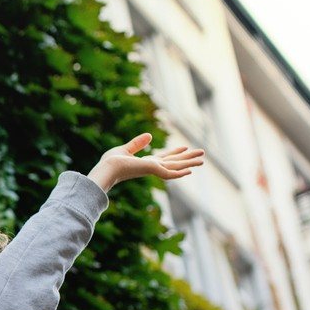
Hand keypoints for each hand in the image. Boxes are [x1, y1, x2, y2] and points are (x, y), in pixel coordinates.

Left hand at [86, 132, 203, 192]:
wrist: (106, 168)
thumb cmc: (111, 162)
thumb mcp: (126, 149)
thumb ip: (137, 143)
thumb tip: (149, 136)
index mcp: (146, 162)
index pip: (164, 157)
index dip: (175, 153)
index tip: (185, 148)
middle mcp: (152, 167)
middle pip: (174, 162)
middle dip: (188, 158)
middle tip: (202, 155)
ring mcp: (153, 170)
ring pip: (176, 167)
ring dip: (189, 164)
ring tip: (202, 160)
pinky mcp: (153, 171)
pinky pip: (170, 174)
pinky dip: (180, 173)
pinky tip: (190, 171)